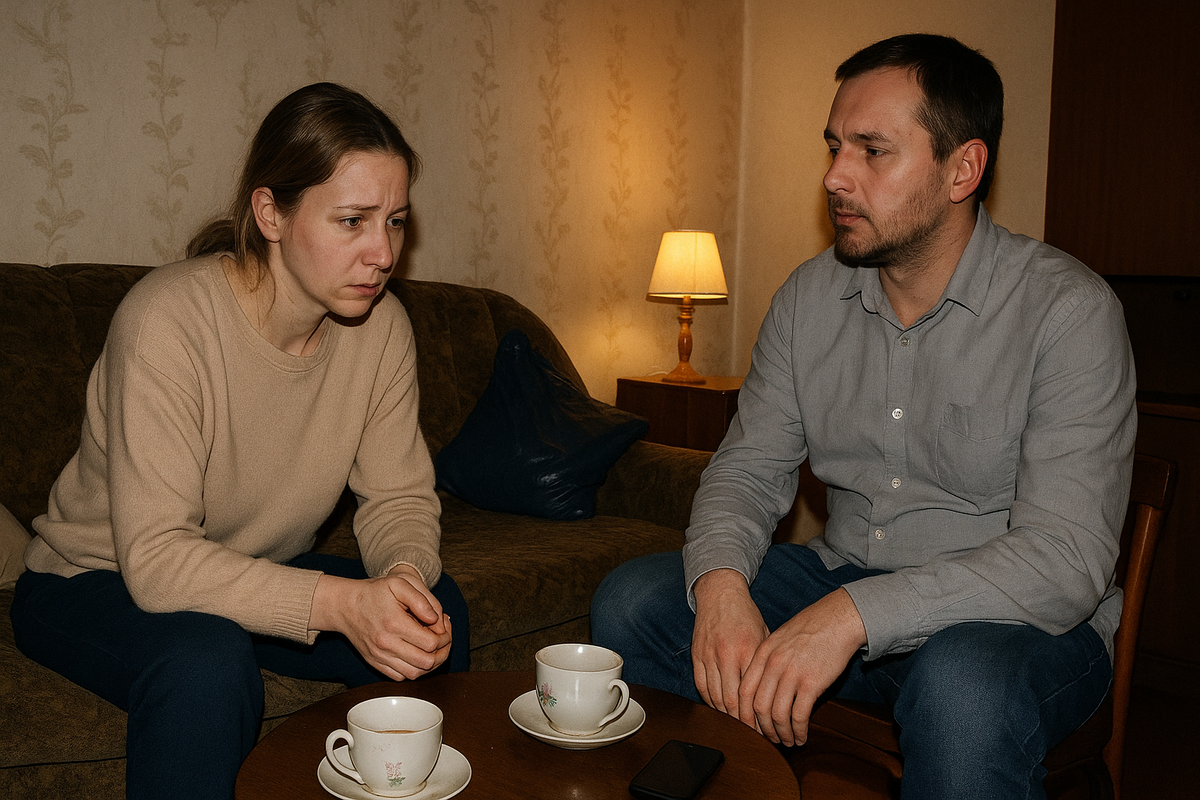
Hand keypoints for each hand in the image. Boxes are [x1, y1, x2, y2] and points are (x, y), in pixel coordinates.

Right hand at [310, 564, 452, 680]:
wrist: (345, 605)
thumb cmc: (374, 592)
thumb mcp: (400, 583)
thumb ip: (422, 599)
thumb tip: (436, 619)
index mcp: (395, 623)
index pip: (431, 643)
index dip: (445, 636)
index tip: (444, 625)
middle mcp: (386, 644)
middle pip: (427, 662)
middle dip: (442, 651)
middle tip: (443, 638)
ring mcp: (380, 656)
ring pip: (415, 674)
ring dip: (430, 663)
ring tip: (433, 648)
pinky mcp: (375, 663)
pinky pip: (400, 677)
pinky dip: (414, 669)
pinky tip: (417, 654)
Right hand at [691, 569, 769, 719]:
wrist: (720, 594)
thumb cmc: (746, 615)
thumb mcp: (765, 636)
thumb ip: (766, 664)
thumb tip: (776, 694)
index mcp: (748, 651)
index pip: (752, 695)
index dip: (757, 717)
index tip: (765, 728)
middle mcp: (727, 655)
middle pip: (732, 702)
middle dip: (743, 723)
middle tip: (753, 733)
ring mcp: (709, 656)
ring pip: (715, 698)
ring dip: (726, 715)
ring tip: (738, 724)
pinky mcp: (697, 655)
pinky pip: (701, 686)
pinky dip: (710, 701)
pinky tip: (720, 708)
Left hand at [737, 588, 865, 745]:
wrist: (838, 618)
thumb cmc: (811, 627)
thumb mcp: (780, 637)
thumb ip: (767, 658)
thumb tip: (761, 685)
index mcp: (762, 653)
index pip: (744, 691)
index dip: (745, 714)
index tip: (750, 726)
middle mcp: (773, 664)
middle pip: (758, 706)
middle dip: (762, 729)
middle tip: (769, 739)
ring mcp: (792, 673)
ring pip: (778, 714)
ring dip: (781, 733)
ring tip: (787, 742)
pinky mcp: (812, 682)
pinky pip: (799, 715)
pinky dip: (799, 730)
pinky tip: (802, 736)